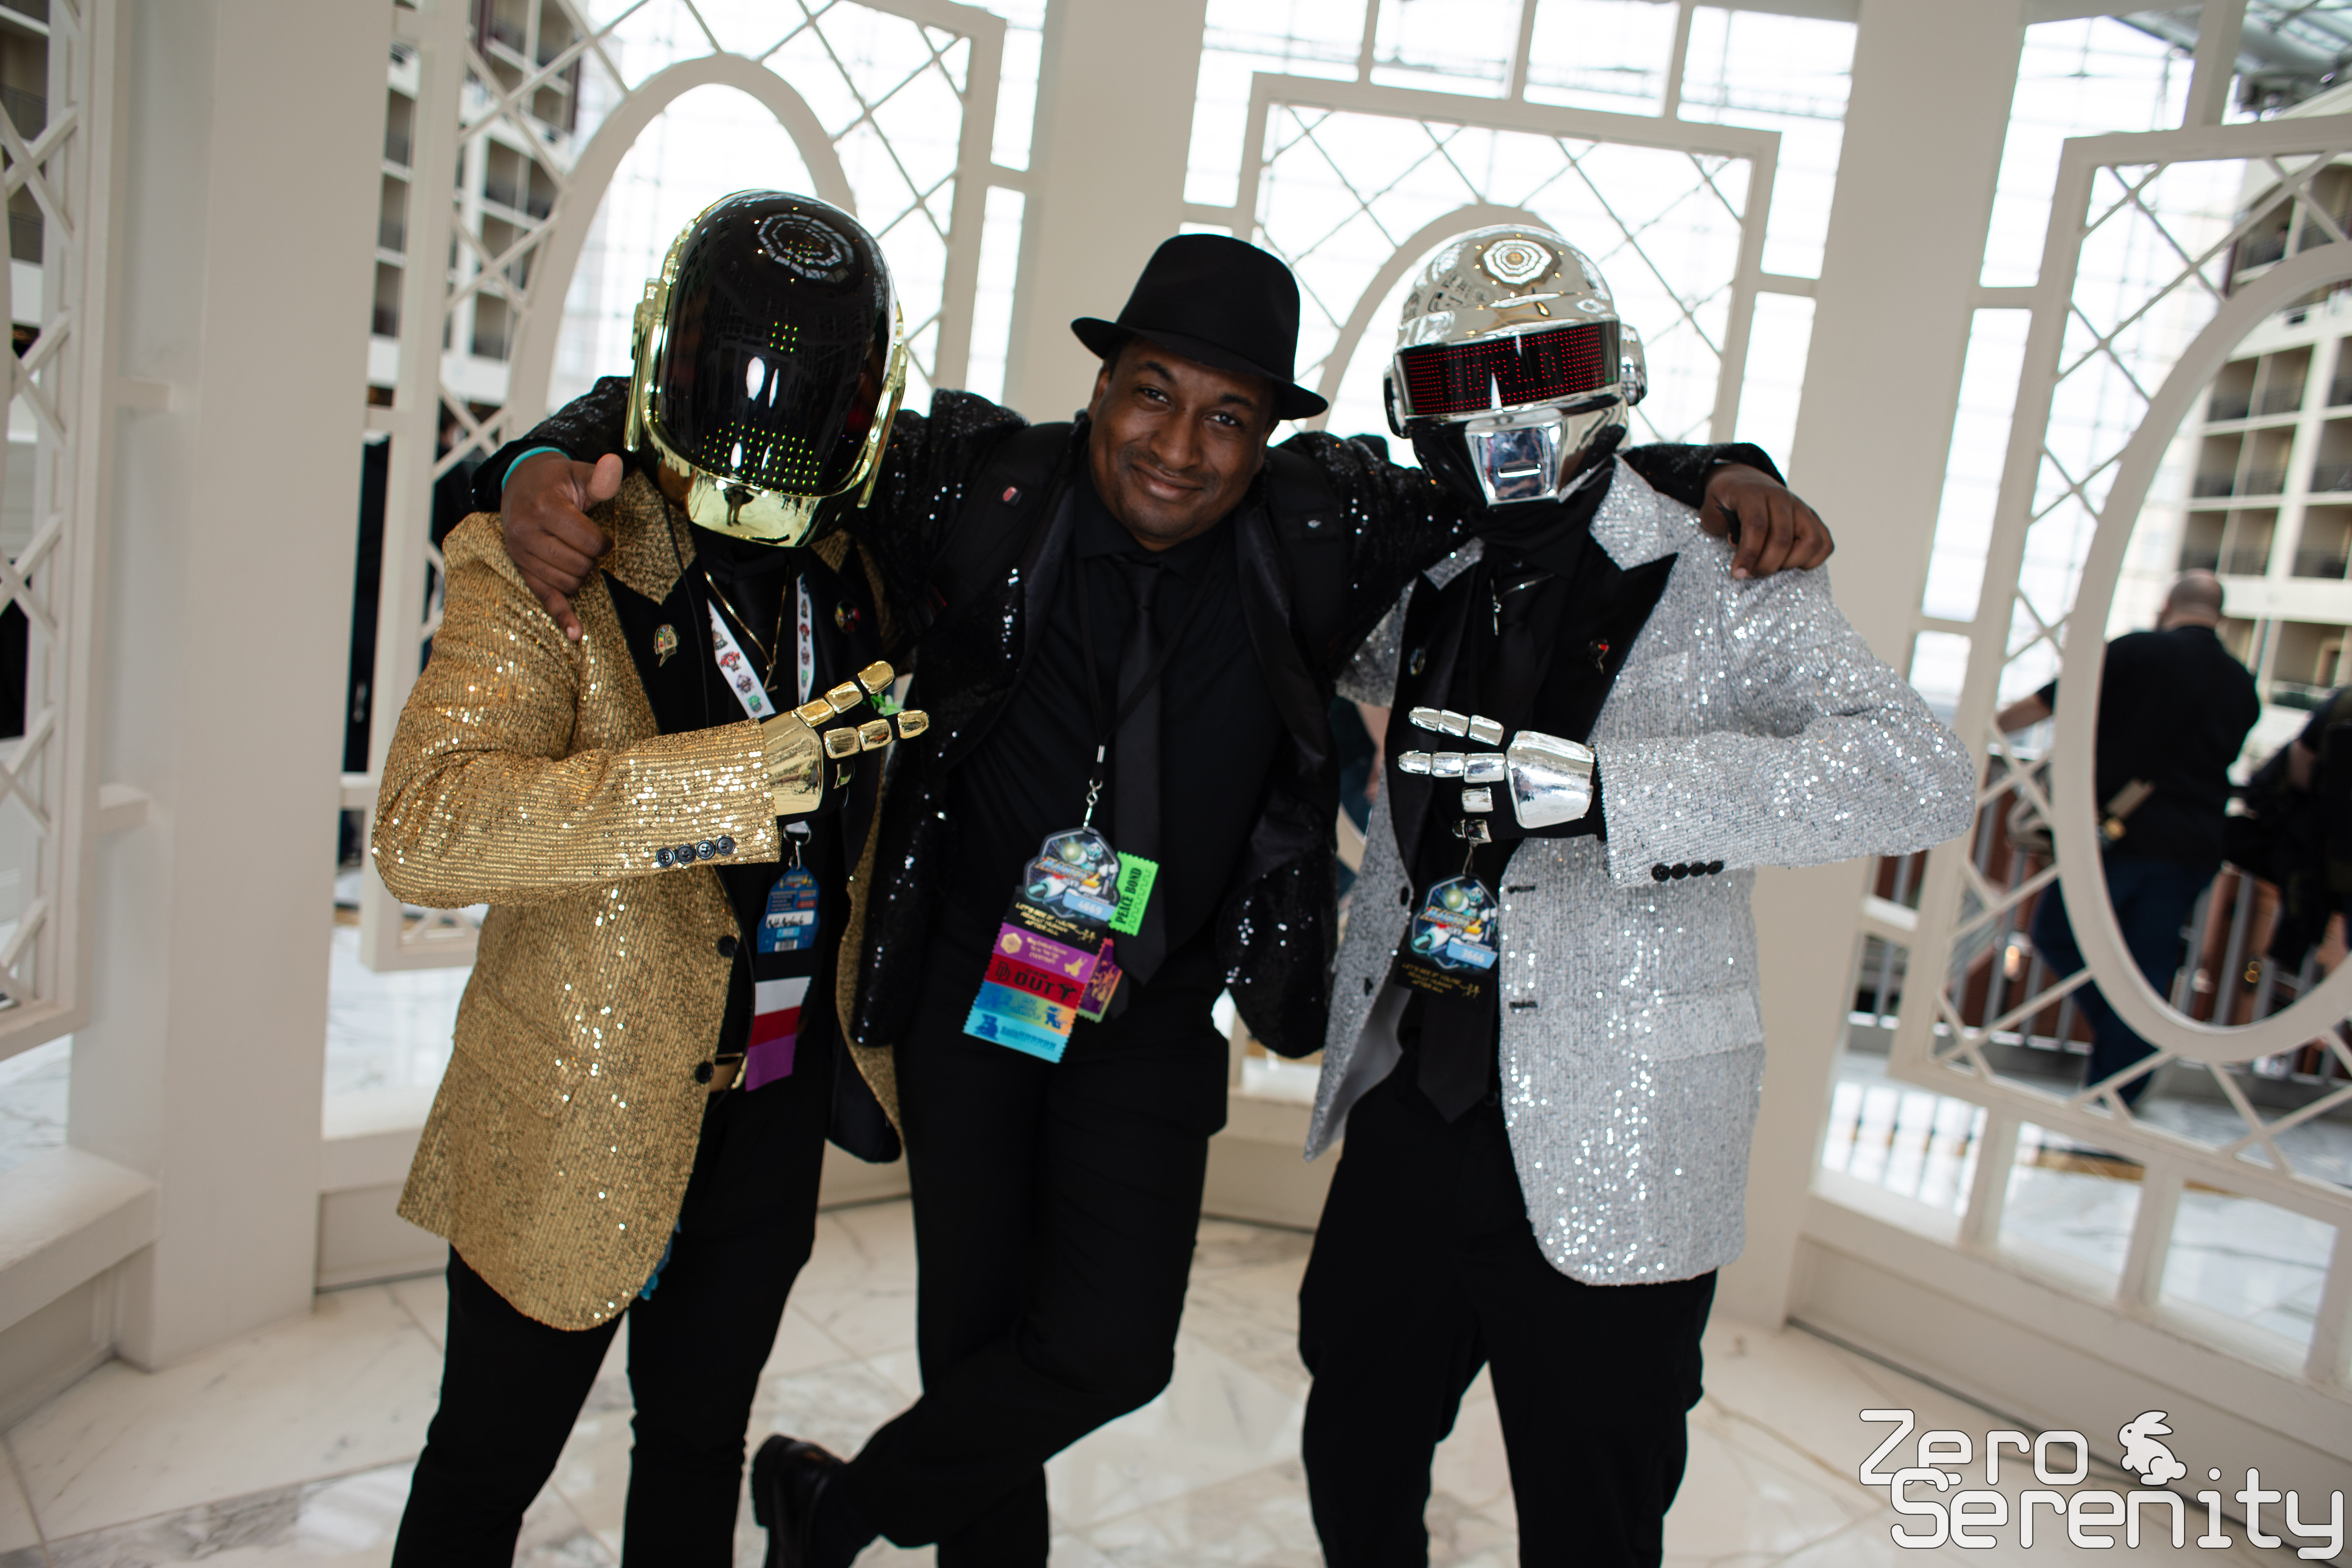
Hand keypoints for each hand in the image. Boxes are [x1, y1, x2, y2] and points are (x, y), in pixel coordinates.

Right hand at [502, 451, 623, 641]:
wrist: (520, 483)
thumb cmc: (556, 481)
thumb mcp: (578, 473)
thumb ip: (600, 478)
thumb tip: (616, 464)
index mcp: (544, 508)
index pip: (588, 541)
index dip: (603, 541)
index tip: (602, 536)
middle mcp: (527, 532)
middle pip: (578, 564)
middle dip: (591, 557)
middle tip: (589, 544)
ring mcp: (521, 554)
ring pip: (566, 583)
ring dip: (580, 574)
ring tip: (577, 555)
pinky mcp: (521, 568)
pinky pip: (543, 597)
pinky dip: (561, 616)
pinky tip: (576, 633)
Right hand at [761, 660, 929, 814]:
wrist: (729, 793)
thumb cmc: (749, 759)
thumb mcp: (777, 731)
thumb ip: (811, 729)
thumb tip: (842, 738)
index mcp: (802, 721)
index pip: (841, 697)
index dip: (867, 682)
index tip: (888, 668)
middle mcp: (819, 744)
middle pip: (866, 736)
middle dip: (897, 727)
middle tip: (923, 718)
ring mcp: (825, 772)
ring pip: (846, 770)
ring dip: (831, 770)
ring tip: (798, 775)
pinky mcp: (826, 798)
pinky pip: (836, 793)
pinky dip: (822, 792)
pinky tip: (798, 793)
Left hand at [1395, 706, 1593, 828]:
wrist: (1601, 797)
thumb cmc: (1576, 773)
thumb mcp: (1540, 748)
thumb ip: (1509, 750)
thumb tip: (1483, 753)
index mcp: (1514, 745)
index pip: (1471, 729)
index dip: (1441, 721)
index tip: (1414, 716)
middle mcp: (1506, 767)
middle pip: (1457, 765)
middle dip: (1427, 764)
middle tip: (1402, 760)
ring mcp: (1506, 796)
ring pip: (1467, 799)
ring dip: (1473, 803)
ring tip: (1494, 803)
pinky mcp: (1509, 825)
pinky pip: (1471, 828)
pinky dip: (1464, 829)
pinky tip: (1462, 828)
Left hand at [1699, 462, 1832, 579]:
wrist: (1743, 482)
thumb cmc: (1725, 503)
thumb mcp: (1711, 511)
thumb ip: (1720, 525)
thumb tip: (1737, 543)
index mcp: (1754, 493)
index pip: (1757, 526)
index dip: (1748, 554)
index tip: (1738, 574)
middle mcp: (1782, 498)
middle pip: (1783, 538)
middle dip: (1766, 565)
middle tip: (1751, 574)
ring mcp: (1802, 508)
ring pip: (1811, 541)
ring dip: (1791, 563)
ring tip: (1771, 567)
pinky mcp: (1814, 519)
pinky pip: (1825, 544)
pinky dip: (1812, 561)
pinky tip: (1789, 564)